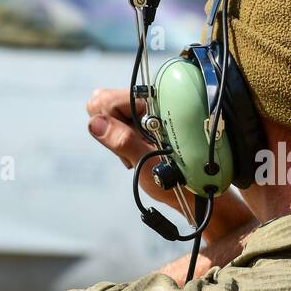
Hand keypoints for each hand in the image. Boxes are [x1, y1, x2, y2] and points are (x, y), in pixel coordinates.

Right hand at [85, 87, 256, 242]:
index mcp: (152, 103)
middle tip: (132, 149)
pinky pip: (120, 123)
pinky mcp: (143, 121)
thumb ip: (122, 141)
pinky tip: (137, 152)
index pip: (106, 99)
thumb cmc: (176, 179)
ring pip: (111, 114)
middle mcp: (148, 101)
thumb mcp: (146, 163)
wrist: (194, 191)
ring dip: (119, 135)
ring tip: (138, 153)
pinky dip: (124, 139)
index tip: (126, 140)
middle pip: (104, 102)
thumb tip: (95, 123)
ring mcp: (145, 111)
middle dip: (112, 127)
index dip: (109, 121)